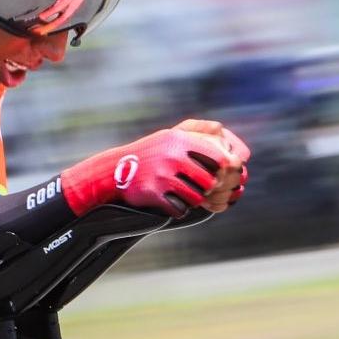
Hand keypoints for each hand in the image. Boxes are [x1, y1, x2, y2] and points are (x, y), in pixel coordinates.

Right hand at [60, 122, 249, 216]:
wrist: (114, 170)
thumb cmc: (150, 152)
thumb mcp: (170, 135)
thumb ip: (197, 131)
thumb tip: (221, 129)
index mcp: (180, 140)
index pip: (219, 158)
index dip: (224, 170)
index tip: (219, 175)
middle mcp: (172, 157)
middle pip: (209, 181)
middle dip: (208, 188)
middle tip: (203, 189)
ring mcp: (162, 176)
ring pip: (196, 197)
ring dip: (194, 200)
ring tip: (186, 195)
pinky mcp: (153, 194)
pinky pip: (179, 209)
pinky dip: (179, 209)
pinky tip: (171, 203)